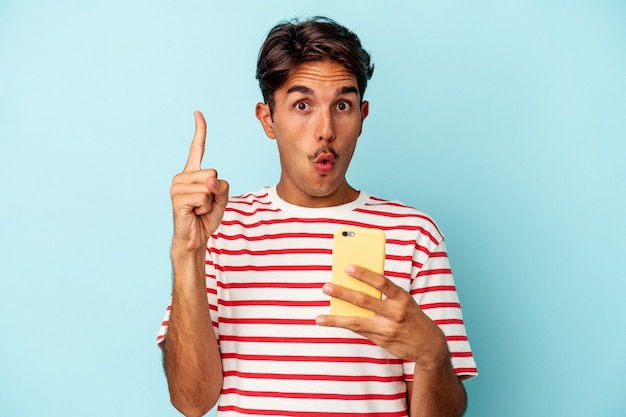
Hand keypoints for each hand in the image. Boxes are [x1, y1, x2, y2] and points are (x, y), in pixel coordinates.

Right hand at [170, 111, 228, 252]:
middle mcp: (182, 176)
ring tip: (199, 209)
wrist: (195, 237)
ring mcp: (177, 186)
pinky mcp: (177, 197)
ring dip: (210, 202)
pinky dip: (205, 208)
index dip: (199, 131)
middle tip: (205, 204)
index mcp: (193, 173)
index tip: (198, 113)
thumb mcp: (221, 198)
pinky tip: (194, 213)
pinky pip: (203, 196)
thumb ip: (221, 185)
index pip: (197, 148)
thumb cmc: (206, 217)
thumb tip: (210, 180)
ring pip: (209, 186)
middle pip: (214, 172)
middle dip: (217, 191)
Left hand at [316, 265, 448, 369]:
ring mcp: (387, 329)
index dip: (364, 273)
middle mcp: (395, 313)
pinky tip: (330, 322)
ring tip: (319, 318)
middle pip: (364, 301)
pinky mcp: (381, 340)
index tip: (347, 267)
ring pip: (357, 322)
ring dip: (336, 320)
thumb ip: (384, 294)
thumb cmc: (411, 316)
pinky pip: (360, 331)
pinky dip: (344, 325)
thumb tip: (356, 286)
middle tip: (326, 287)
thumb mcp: (404, 301)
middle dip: (343, 293)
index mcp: (402, 297)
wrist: (429, 345)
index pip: (381, 282)